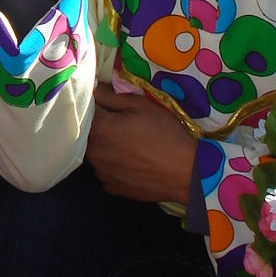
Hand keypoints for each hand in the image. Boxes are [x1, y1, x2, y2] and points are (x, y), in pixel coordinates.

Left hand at [85, 84, 198, 204]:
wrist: (186, 172)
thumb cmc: (165, 134)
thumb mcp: (141, 107)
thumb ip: (112, 96)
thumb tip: (95, 89)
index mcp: (99, 129)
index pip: (89, 109)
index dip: (101, 105)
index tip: (114, 106)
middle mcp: (94, 153)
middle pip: (91, 133)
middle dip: (102, 126)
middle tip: (126, 126)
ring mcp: (101, 173)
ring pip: (97, 153)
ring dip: (107, 146)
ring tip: (131, 145)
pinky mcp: (111, 187)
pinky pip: (106, 170)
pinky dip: (114, 164)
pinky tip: (132, 162)